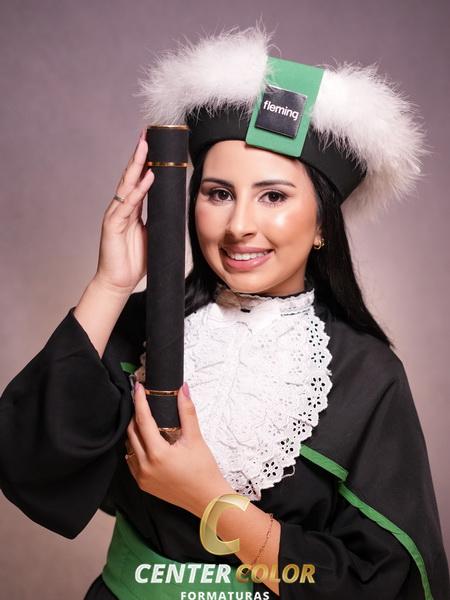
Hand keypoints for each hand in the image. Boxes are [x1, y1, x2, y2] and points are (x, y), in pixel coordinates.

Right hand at [94, 127, 154, 294]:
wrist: (119, 283)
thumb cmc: (135, 261)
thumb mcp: (154, 236)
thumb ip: (161, 221)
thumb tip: (177, 210)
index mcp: (132, 210)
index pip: (139, 181)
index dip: (146, 163)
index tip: (154, 145)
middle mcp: (122, 208)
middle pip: (130, 176)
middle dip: (139, 155)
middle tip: (146, 134)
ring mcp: (115, 215)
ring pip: (127, 185)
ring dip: (137, 165)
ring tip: (145, 146)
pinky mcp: (112, 226)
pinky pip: (127, 205)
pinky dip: (138, 190)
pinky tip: (147, 177)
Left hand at [125, 381, 233, 517]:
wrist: (207, 499)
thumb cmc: (204, 471)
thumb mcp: (195, 438)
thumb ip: (187, 412)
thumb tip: (183, 390)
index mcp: (157, 453)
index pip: (143, 420)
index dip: (140, 401)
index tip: (139, 387)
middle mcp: (145, 466)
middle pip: (132, 431)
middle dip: (136, 414)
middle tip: (141, 400)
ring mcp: (142, 476)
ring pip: (130, 446)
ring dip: (134, 431)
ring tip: (144, 418)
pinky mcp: (143, 484)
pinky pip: (132, 460)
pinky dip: (135, 447)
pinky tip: (145, 440)